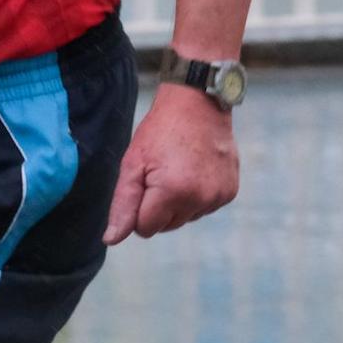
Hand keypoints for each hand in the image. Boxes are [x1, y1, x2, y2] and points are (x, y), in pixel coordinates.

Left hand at [103, 83, 239, 244]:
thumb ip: (122, 204)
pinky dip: (198, 195)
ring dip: (180, 202)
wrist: (198, 103)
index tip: (144, 182)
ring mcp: (218, 196)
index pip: (145, 229)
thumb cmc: (160, 131)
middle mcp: (200, 198)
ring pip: (186, 218)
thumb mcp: (133, 163)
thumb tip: (112, 240)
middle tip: (162, 172)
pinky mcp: (230, 192)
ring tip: (180, 168)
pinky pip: (205, 208)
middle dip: (160, 207)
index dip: (139, 208)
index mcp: (172, 192)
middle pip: (167, 226)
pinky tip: (196, 170)